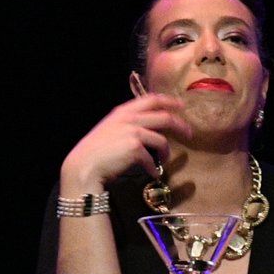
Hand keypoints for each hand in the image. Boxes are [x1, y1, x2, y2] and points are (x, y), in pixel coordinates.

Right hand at [61, 95, 191, 193]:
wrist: (84, 164)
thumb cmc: (95, 150)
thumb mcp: (110, 129)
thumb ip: (127, 125)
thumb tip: (146, 130)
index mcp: (123, 111)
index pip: (151, 99)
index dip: (169, 101)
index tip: (181, 105)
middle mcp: (130, 118)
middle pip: (164, 117)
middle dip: (180, 125)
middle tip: (189, 133)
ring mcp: (133, 132)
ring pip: (161, 140)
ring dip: (167, 152)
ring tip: (166, 160)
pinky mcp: (135, 148)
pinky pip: (152, 159)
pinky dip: (154, 168)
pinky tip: (152, 174)